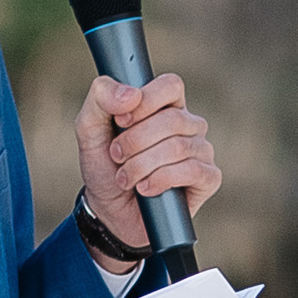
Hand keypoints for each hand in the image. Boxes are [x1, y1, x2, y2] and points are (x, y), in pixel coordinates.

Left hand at [77, 72, 220, 250]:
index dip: (146, 101)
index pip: (171, 85)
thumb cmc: (105, 167)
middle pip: (172, 119)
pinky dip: (161, 180)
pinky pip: (192, 170)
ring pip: (179, 146)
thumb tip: (130, 94)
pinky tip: (146, 189)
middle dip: (136, 141)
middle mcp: (188, 125)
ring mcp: (201, 151)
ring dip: (142, 165)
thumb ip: (100, 98)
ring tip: (125, 178)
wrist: (110, 213)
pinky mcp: (209, 178)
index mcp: (165, 106)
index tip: (121, 121)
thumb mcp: (89, 129)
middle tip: (116, 156)